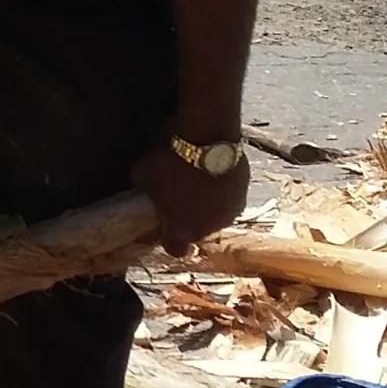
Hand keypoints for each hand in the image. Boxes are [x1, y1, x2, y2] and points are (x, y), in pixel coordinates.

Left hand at [131, 139, 250, 254]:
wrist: (208, 138)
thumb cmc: (170, 161)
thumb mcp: (141, 174)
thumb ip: (143, 190)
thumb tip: (144, 189)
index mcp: (182, 230)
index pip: (175, 249)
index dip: (169, 238)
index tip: (165, 224)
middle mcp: (210, 229)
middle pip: (197, 231)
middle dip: (190, 218)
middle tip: (181, 197)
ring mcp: (230, 213)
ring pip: (216, 216)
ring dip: (208, 205)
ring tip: (199, 182)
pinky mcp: (244, 195)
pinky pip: (230, 198)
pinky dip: (222, 191)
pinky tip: (214, 172)